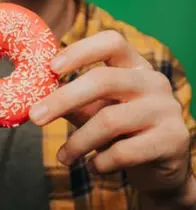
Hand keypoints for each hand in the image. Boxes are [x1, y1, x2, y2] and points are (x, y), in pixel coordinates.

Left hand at [29, 30, 191, 198]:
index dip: (80, 51)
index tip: (51, 68)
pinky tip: (93, 167)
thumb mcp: (95, 112)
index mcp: (134, 66)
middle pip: (103, 80)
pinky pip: (125, 151)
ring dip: (78, 142)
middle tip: (35, 117)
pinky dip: (100, 162)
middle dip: (63, 99)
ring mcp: (166, 108)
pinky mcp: (174, 138)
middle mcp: (153, 81)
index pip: (111, 42)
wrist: (160, 168)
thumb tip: (38, 96)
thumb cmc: (121, 132)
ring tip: (63, 157)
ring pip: (109, 120)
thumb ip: (73, 102)